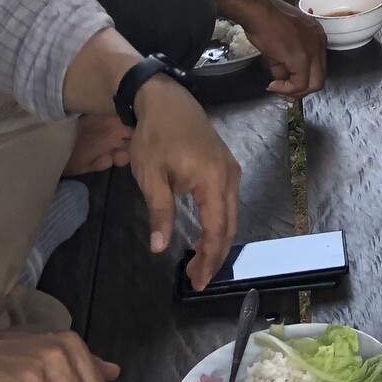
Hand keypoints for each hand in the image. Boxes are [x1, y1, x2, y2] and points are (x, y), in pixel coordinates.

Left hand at [128, 74, 242, 288]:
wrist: (164, 99)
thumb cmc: (155, 137)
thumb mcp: (151, 177)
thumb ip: (159, 214)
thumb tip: (160, 248)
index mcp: (212, 181)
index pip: (217, 229)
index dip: (209, 258)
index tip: (197, 281)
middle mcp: (229, 176)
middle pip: (229, 225)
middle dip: (215, 255)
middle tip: (197, 279)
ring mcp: (230, 169)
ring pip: (231, 214)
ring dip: (217, 240)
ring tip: (199, 262)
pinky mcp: (225, 165)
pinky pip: (227, 201)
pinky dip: (219, 222)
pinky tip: (205, 233)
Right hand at [238, 0, 327, 98]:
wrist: (257, 11)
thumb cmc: (265, 22)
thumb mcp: (281, 45)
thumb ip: (285, 66)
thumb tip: (282, 84)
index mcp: (318, 37)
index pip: (318, 67)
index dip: (303, 79)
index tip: (286, 83)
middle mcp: (320, 43)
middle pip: (319, 78)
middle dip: (301, 89)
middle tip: (283, 91)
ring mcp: (312, 51)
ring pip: (314, 84)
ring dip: (295, 92)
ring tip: (277, 88)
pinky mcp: (301, 58)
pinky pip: (299, 84)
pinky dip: (286, 89)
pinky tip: (273, 85)